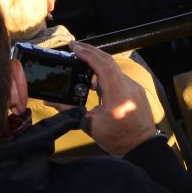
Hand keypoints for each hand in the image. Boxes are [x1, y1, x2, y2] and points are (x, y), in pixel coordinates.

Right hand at [72, 42, 155, 156]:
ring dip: (98, 60)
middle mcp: (128, 86)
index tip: (75, 48)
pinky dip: (106, 71)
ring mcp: (134, 87)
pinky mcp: (135, 90)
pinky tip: (93, 77)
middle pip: (109, 62)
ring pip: (115, 68)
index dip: (88, 55)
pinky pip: (119, 76)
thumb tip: (50, 101)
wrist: (141, 146)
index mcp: (117, 95)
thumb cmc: (117, 139)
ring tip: (81, 58)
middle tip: (75, 46)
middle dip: (91, 51)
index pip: (103, 67)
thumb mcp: (90, 125)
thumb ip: (69, 110)